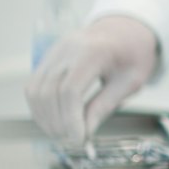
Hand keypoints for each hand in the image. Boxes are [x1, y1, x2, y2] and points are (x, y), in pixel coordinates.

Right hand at [25, 15, 160, 149]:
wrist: (127, 28)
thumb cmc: (134, 54)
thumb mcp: (130, 81)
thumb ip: (105, 105)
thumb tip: (85, 133)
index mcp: (94, 51)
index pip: (70, 91)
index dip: (71, 119)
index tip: (79, 139)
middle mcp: (68, 48)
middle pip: (49, 92)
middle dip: (57, 122)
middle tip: (71, 140)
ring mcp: (54, 51)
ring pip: (35, 90)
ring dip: (43, 117)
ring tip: (62, 133)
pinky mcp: (48, 57)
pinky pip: (34, 85)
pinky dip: (39, 106)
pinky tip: (53, 120)